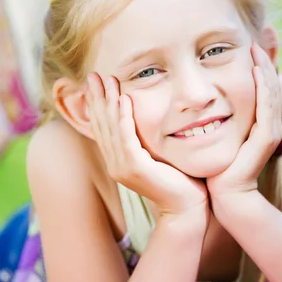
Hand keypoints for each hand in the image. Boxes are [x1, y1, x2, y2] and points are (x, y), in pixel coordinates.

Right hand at [86, 73, 207, 215]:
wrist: (188, 206)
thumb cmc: (179, 180)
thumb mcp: (158, 156)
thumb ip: (146, 140)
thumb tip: (145, 119)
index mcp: (118, 161)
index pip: (103, 127)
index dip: (98, 104)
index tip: (96, 82)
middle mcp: (115, 164)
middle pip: (102, 125)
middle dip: (97, 98)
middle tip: (93, 75)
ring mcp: (122, 167)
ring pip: (112, 128)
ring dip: (108, 101)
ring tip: (107, 80)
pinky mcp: (135, 168)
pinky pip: (126, 137)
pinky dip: (123, 117)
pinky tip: (122, 100)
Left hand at [207, 44, 281, 196]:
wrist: (225, 197)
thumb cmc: (216, 168)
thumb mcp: (212, 136)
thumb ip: (211, 118)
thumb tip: (197, 102)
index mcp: (256, 122)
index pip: (259, 87)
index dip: (255, 66)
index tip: (243, 45)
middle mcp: (266, 124)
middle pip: (269, 85)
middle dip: (262, 61)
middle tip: (253, 39)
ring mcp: (269, 130)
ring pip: (270, 91)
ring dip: (264, 68)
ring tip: (255, 48)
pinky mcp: (266, 138)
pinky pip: (267, 106)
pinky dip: (264, 87)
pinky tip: (256, 70)